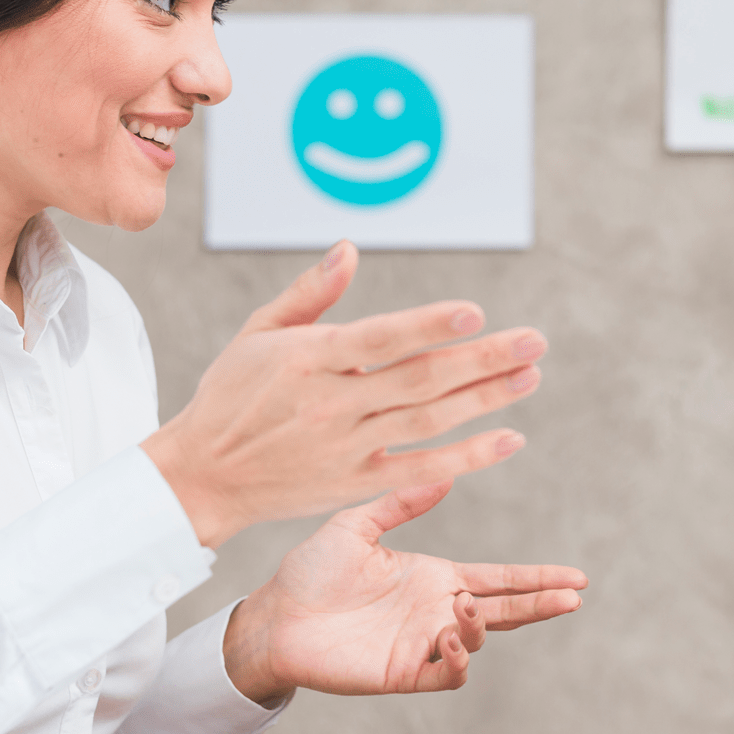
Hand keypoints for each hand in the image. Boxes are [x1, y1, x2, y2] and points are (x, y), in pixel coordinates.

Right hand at [143, 242, 546, 546]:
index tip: (475, 311)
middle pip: (419, 379)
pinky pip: (420, 470)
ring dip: (485, 399)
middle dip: (482, 359)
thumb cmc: (231, 395)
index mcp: (308, 360)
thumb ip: (309, 293)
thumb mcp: (258, 334)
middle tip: (534, 341)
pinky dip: (467, 457)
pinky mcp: (353, 484)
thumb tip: (350, 249)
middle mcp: (331, 404)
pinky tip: (509, 438)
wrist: (198, 477)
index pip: (380, 339)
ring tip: (530, 376)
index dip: (428, 326)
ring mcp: (345, 447)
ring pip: (428, 421)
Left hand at [222, 481, 587, 702]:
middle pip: (504, 610)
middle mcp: (436, 609)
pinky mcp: (401, 672)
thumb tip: (447, 473)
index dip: (537, 578)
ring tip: (462, 608)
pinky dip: (457, 660)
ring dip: (480, 625)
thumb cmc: (311, 570)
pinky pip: (446, 674)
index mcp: (435, 575)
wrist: (272, 616)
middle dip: (540, 604)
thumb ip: (402, 501)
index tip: (577, 577)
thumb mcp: (357, 524)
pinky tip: (447, 637)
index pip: (499, 577)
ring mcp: (421, 643)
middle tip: (573, 598)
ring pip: (477, 641)